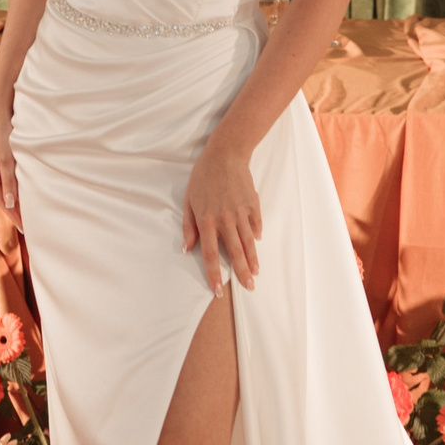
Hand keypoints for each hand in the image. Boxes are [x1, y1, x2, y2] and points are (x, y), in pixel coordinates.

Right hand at [0, 91, 19, 222]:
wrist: (0, 110)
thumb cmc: (2, 133)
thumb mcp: (6, 158)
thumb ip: (8, 181)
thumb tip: (9, 203)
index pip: (1, 202)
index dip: (14, 216)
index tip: (26, 228)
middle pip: (4, 198)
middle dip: (16, 212)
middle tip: (30, 226)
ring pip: (8, 189)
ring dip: (18, 201)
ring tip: (30, 214)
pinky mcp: (3, 160)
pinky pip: (11, 180)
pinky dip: (19, 189)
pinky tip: (27, 194)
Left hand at [183, 136, 261, 292]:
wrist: (226, 154)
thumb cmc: (203, 176)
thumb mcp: (189, 200)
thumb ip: (188, 226)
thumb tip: (186, 249)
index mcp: (207, 220)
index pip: (211, 254)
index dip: (214, 274)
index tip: (217, 290)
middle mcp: (225, 219)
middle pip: (235, 252)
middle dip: (241, 273)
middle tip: (249, 288)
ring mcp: (241, 212)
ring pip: (248, 241)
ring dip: (252, 259)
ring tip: (256, 273)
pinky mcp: (253, 203)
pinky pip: (256, 223)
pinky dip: (256, 234)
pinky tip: (257, 243)